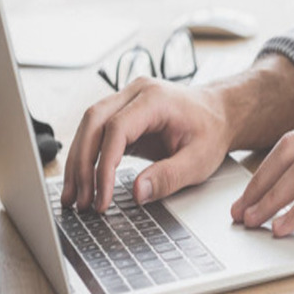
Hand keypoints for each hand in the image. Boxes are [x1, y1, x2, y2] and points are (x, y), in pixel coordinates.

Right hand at [61, 77, 231, 211]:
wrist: (220, 112)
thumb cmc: (212, 131)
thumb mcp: (199, 160)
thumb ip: (169, 177)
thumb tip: (137, 193)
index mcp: (155, 99)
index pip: (117, 129)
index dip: (104, 165)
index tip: (102, 196)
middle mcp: (136, 92)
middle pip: (93, 122)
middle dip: (82, 164)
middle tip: (80, 201)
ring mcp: (126, 99)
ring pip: (88, 125)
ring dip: (78, 161)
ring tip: (73, 197)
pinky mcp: (122, 113)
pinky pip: (96, 131)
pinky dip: (87, 156)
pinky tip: (82, 182)